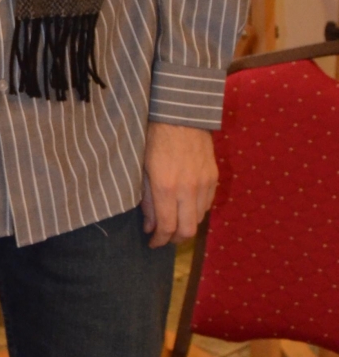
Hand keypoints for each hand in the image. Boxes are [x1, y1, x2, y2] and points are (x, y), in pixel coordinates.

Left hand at [141, 122, 217, 248]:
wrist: (179, 114)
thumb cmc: (153, 138)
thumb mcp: (142, 169)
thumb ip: (146, 200)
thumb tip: (149, 226)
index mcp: (165, 186)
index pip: (167, 227)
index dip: (159, 240)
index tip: (152, 243)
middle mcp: (188, 188)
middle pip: (188, 230)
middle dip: (175, 240)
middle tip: (165, 238)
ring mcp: (204, 183)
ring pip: (199, 218)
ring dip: (186, 225)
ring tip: (174, 222)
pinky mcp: (214, 176)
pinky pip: (208, 203)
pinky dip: (196, 210)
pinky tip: (186, 206)